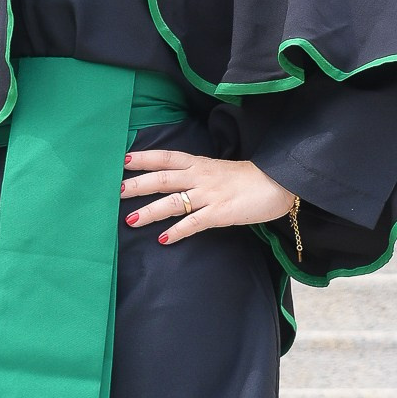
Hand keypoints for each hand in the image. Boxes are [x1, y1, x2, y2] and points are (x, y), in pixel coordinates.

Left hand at [122, 147, 294, 244]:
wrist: (280, 183)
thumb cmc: (250, 178)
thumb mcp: (219, 170)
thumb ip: (198, 175)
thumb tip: (176, 183)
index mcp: (201, 164)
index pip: (167, 158)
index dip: (145, 158)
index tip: (124, 161)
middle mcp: (201, 177)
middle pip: (163, 178)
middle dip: (138, 185)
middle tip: (116, 190)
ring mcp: (210, 195)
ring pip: (173, 202)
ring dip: (150, 212)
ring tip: (130, 220)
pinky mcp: (221, 213)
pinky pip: (194, 223)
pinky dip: (177, 231)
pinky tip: (163, 239)